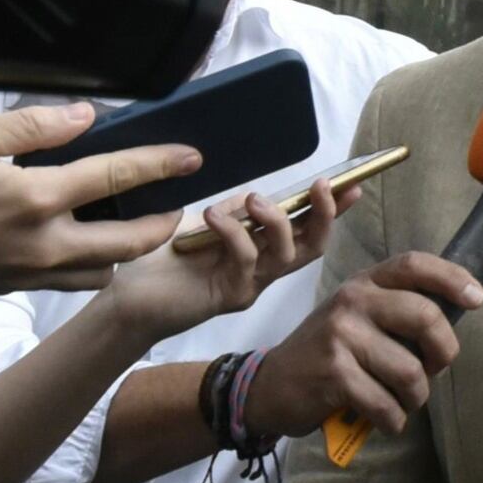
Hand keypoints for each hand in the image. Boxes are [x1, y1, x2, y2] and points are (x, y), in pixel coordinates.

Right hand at [0, 101, 205, 302]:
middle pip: (130, 241)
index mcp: (35, 198)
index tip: (192, 157)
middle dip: (163, 222)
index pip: (116, 178)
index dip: (159, 165)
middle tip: (177, 202)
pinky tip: (86, 241)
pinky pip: (72, 281)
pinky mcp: (14, 289)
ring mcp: (31, 273)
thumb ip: (31, 126)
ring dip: (128, 249)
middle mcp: (43, 243)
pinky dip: (92, 263)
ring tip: (136, 222)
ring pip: (105, 269)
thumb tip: (85, 117)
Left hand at [99, 171, 342, 349]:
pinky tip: (214, 216)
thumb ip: (236, 213)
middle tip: (322, 187)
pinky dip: (235, 233)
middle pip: (311, 247)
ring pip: (285, 256)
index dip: (332, 210)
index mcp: (261, 250)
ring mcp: (250, 285)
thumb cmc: (165, 260)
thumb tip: (261, 197)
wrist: (130, 296)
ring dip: (277, 223)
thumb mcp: (205, 225)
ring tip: (255, 200)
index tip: (353, 185)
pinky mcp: (230, 296)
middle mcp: (263, 271)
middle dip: (324, 216)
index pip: (306, 229)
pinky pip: (246, 261)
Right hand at [242, 248, 480, 443]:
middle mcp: (353, 301)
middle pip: (425, 317)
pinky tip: (385, 420)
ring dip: (416, 397)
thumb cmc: (328, 353)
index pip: (415, 265)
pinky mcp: (333, 374)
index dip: (452, 278)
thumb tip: (453, 322)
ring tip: (402, 402)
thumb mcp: (358, 318)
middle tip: (433, 371)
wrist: (271, 384)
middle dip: (443, 353)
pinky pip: (386, 404)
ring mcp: (341, 335)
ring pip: (410, 371)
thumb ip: (397, 312)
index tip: (478, 298)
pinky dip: (394, 420)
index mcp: (365, 283)